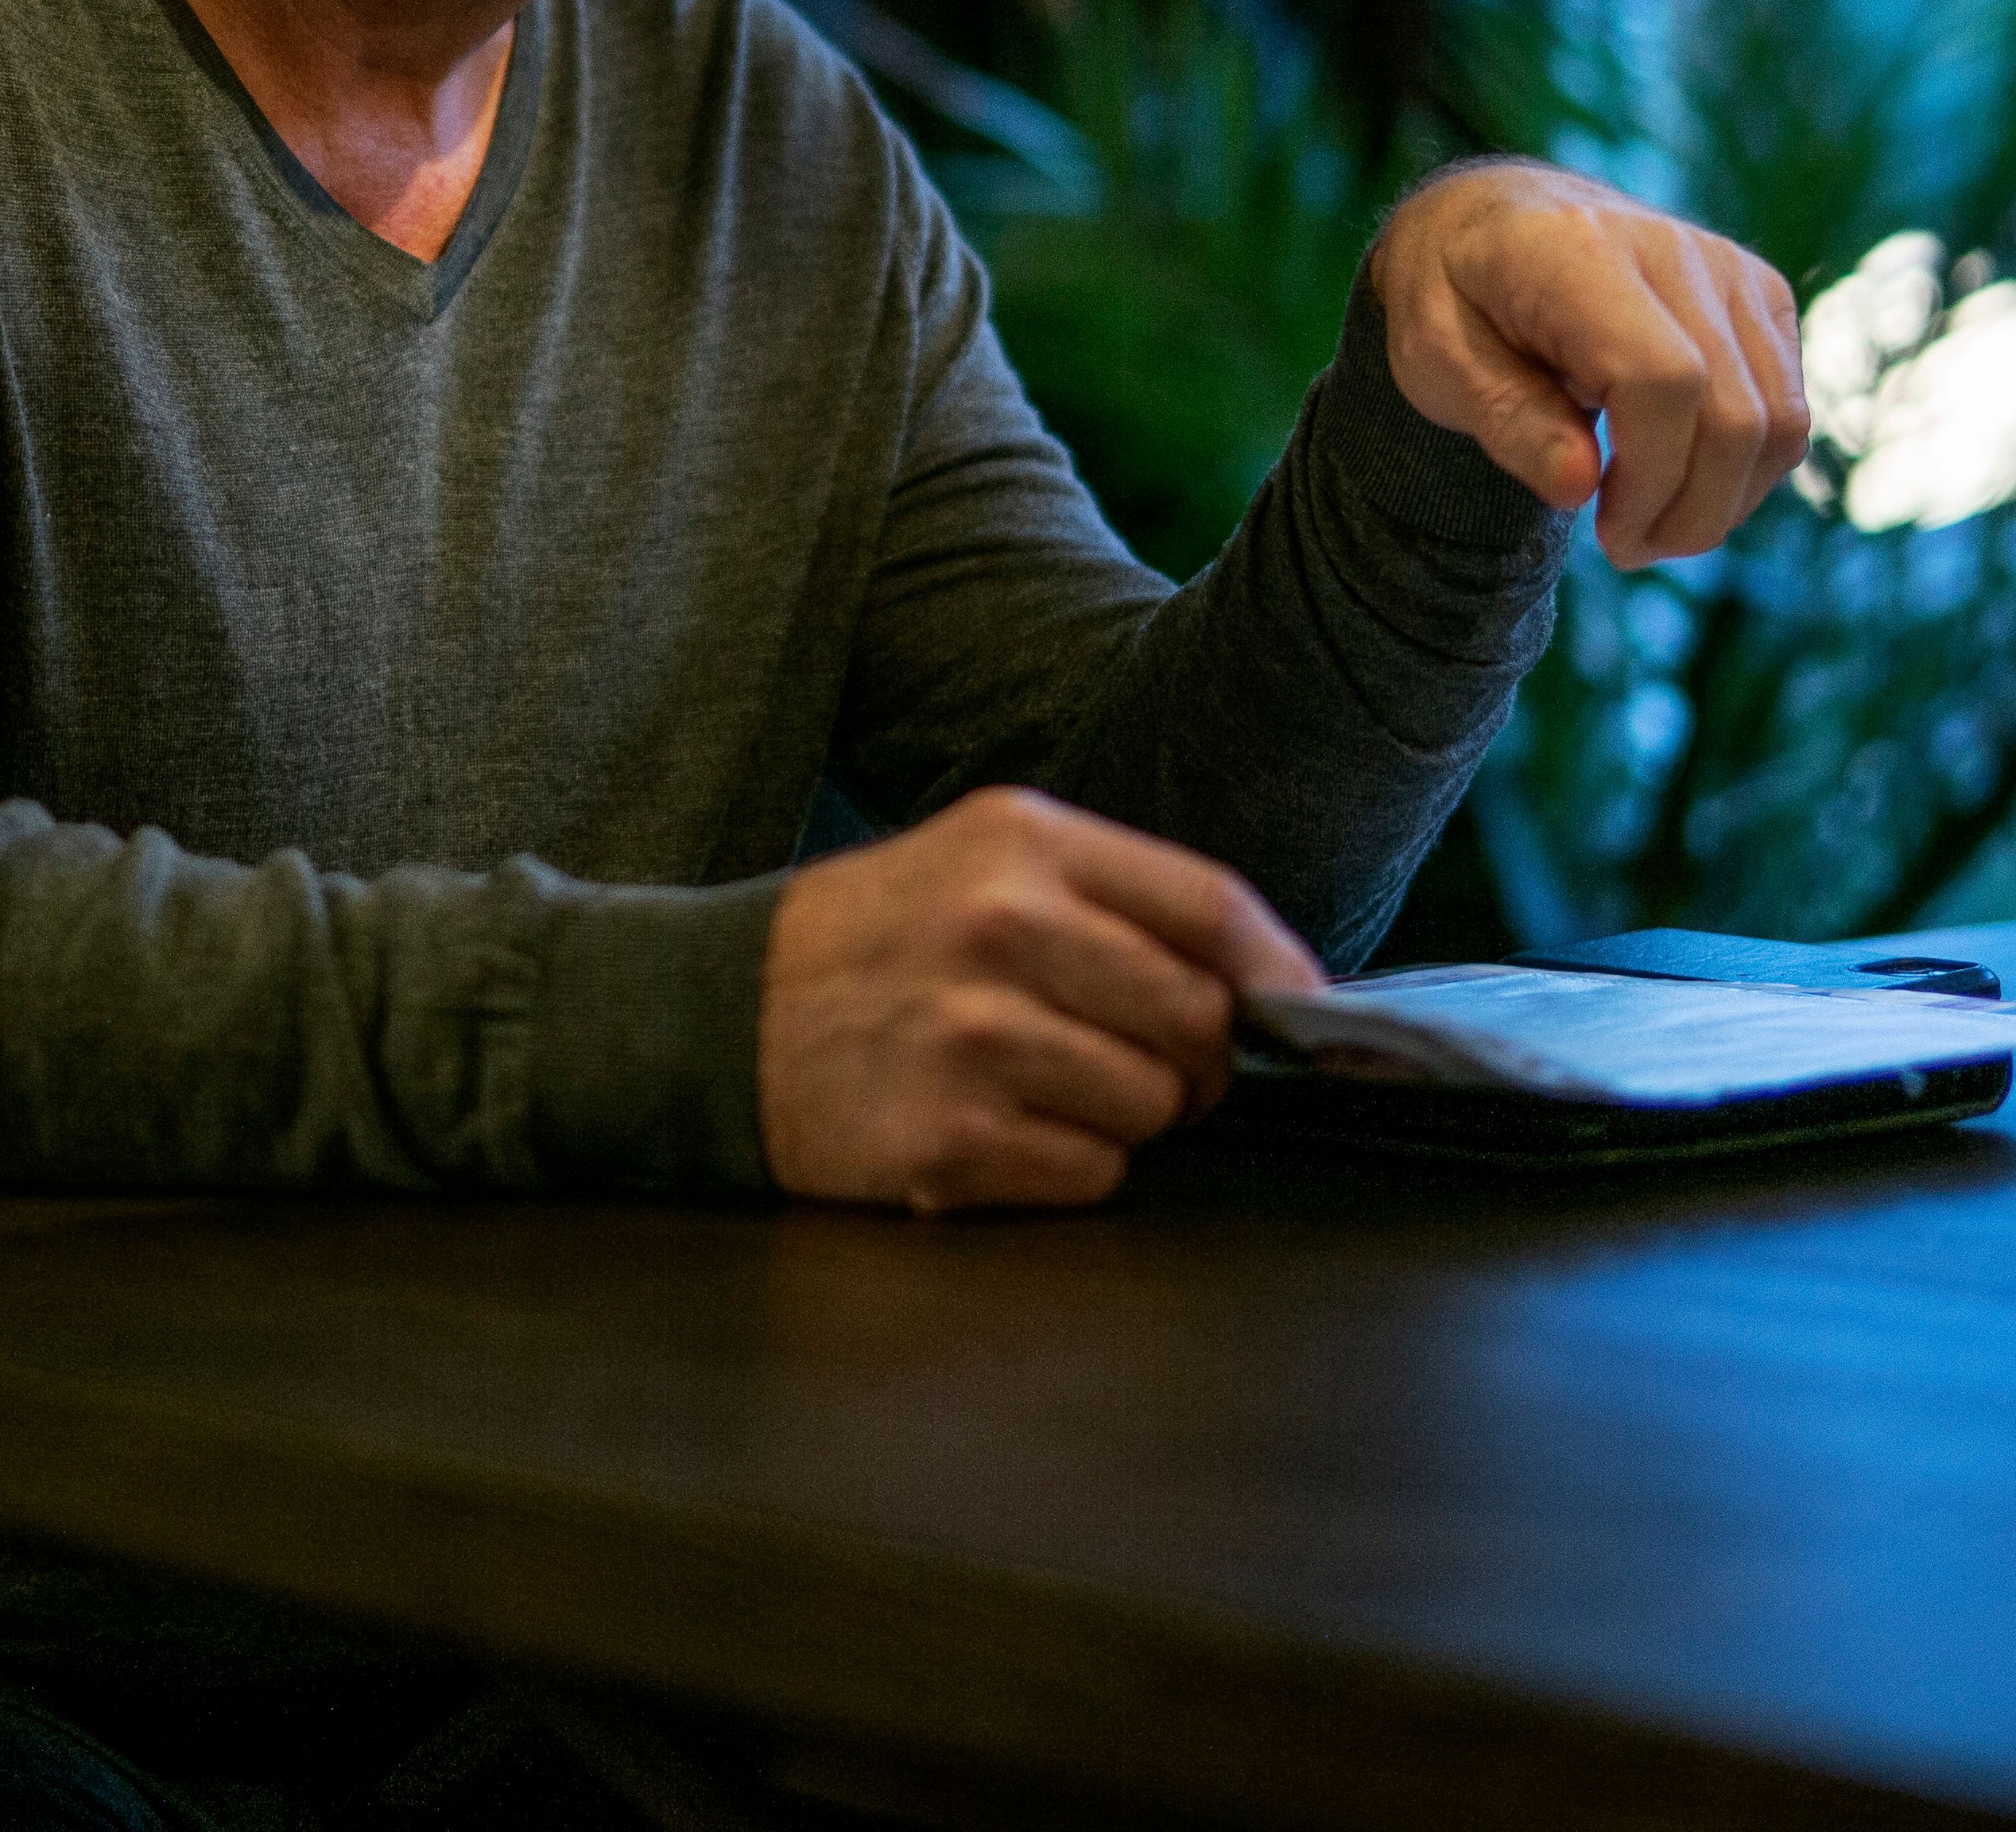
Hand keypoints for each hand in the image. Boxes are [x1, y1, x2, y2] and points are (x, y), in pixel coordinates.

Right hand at [757, 788, 1322, 1213]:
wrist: (715, 1017)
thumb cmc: (876, 942)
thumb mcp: (979, 862)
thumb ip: (1112, 899)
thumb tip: (1267, 981)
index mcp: (1021, 843)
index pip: (1211, 905)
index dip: (1280, 970)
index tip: (1300, 1012)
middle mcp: (1001, 928)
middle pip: (1199, 1017)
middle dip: (1197, 1058)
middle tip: (1149, 1062)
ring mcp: (973, 1037)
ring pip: (1154, 1105)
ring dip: (1126, 1115)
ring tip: (1047, 1087)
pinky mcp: (949, 1138)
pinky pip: (1092, 1173)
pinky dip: (1069, 1165)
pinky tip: (1002, 1129)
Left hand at [1372, 160, 1806, 565]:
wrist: (1492, 219)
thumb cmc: (1453, 296)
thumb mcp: (1433, 360)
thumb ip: (1507, 419)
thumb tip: (1579, 487)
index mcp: (1577, 252)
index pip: (1665, 378)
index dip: (1650, 477)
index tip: (1605, 530)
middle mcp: (1670, 248)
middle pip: (1735, 411)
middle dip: (1691, 511)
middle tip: (1627, 549)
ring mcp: (1727, 266)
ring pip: (1780, 418)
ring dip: (1725, 502)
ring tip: (1651, 529)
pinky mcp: (1759, 291)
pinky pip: (1788, 405)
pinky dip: (1747, 468)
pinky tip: (1680, 484)